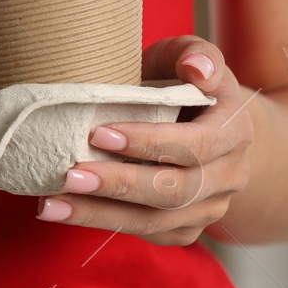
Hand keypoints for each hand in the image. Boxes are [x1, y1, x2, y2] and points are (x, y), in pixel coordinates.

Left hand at [35, 37, 253, 245]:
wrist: (203, 125)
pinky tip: (63, 211)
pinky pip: (145, 234)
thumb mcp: (186, 57)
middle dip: (118, 185)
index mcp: (235, 130)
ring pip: (156, 221)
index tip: (98, 133)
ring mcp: (210, 207)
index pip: (196, 145)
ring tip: (51, 204)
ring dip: (99, 215)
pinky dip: (102, 223)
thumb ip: (192, 53)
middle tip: (69, 176)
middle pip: (175, 191)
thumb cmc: (182, 82)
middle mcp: (230, 175)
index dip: (149, 143)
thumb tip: (196, 67)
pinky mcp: (185, 228)